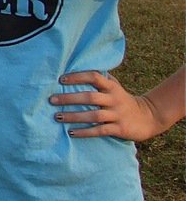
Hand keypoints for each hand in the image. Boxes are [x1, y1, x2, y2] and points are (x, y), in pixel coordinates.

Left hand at [52, 70, 167, 141]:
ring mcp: (117, 114)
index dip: (77, 77)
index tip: (61, 79)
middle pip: (89, 97)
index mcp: (111, 87)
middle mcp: (114, 99)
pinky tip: (71, 132)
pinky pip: (99, 130)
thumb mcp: (114, 87)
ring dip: (74, 116)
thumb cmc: (122, 99)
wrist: (149, 117)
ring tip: (57, 117)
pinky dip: (84, 132)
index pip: (94, 77)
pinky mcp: (119, 129)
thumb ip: (99, 79)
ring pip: (93, 115)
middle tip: (51, 100)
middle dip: (69, 98)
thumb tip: (74, 68)